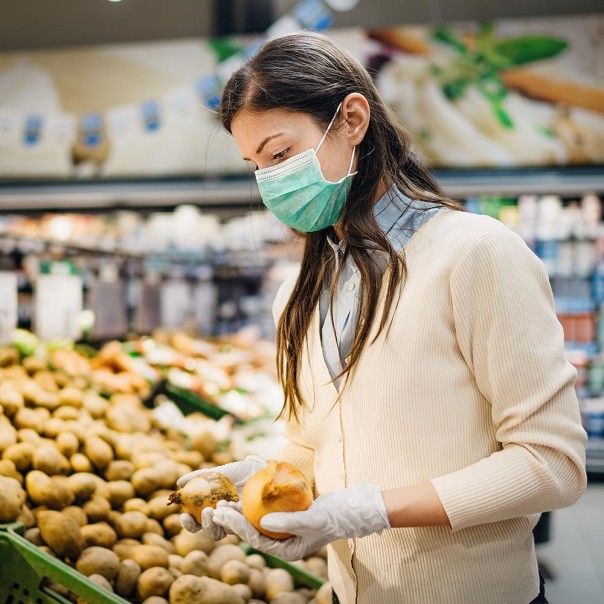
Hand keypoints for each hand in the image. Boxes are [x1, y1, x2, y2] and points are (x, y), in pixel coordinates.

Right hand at [178, 455, 265, 535]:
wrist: (268, 469)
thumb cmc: (245, 471)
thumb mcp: (222, 471)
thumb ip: (202, 476)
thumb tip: (179, 482)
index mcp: (215, 508)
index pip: (198, 521)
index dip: (188, 521)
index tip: (183, 514)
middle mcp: (226, 518)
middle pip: (208, 530)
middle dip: (198, 526)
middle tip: (198, 513)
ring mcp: (239, 522)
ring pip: (221, 533)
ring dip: (214, 524)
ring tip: (214, 509)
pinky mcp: (252, 525)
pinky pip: (238, 528)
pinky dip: (231, 518)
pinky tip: (231, 506)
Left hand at [211, 484, 389, 560]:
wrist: (349, 509)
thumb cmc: (333, 516)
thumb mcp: (312, 519)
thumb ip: (288, 521)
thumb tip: (261, 522)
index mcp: (286, 550)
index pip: (256, 538)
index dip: (238, 525)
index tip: (224, 512)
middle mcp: (282, 542)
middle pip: (252, 532)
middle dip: (233, 521)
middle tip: (217, 507)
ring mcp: (284, 530)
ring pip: (256, 521)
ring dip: (240, 512)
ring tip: (224, 501)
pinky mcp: (285, 517)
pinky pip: (265, 510)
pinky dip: (254, 502)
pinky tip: (244, 490)